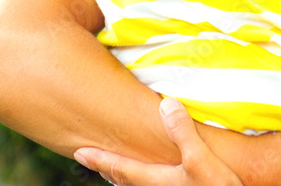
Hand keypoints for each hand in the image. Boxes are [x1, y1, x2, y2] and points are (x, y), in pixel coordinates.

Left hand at [74, 98, 241, 185]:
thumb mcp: (201, 159)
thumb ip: (182, 132)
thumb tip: (165, 104)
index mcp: (155, 180)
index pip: (120, 167)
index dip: (99, 159)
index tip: (79, 153)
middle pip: (123, 179)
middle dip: (107, 167)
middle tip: (89, 158)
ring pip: (136, 184)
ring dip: (123, 173)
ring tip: (116, 165)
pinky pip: (151, 184)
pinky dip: (141, 177)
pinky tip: (154, 174)